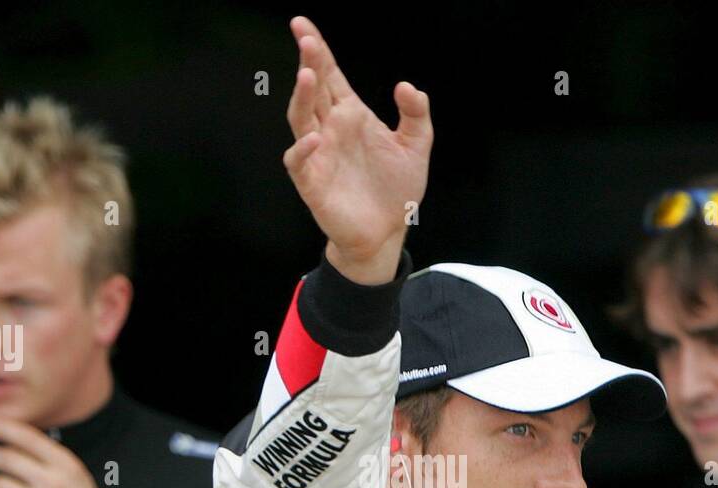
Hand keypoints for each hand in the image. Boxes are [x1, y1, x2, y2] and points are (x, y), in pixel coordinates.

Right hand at [283, 15, 431, 283]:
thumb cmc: (396, 190)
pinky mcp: (313, 182)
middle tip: (304, 38)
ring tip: (307, 75)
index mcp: (351, 115)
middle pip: (313, 89)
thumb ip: (416, 114)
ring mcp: (319, 154)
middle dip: (308, 62)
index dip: (318, 50)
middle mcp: (330, 129)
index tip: (303, 25)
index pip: (331, 75)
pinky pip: (300, 161)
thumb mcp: (416, 146)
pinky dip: (303, 148)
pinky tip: (314, 137)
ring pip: (301, 119)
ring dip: (302, 97)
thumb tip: (406, 85)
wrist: (387, 232)